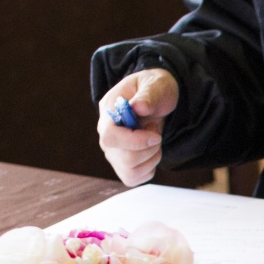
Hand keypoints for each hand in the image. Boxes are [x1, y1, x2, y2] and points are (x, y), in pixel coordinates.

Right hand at [96, 69, 178, 186]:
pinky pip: (135, 178)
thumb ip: (148, 95)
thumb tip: (138, 107)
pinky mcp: (123, 165)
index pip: (110, 137)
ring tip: (154, 139)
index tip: (155, 134)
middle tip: (156, 131)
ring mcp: (113, 152)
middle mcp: (106, 135)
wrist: (158, 99)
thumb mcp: (156, 85)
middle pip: (123, 159)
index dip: (134, 141)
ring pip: (130, 171)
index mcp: (108, 112)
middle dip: (149, 149)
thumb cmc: (155, 89)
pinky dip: (150, 168)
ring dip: (152, 157)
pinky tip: (151, 152)